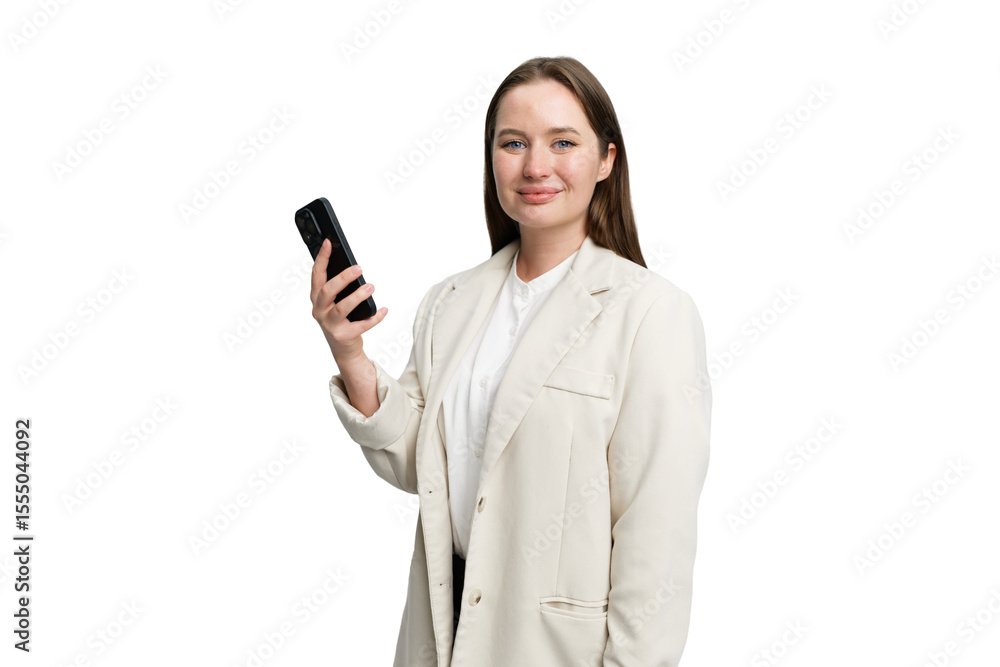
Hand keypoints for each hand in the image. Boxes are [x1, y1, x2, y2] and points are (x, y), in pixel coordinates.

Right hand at [310, 238, 386, 363]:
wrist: (343, 349)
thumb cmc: (341, 320)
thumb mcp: (335, 302)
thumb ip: (339, 286)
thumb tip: (354, 268)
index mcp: (316, 298)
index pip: (316, 275)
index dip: (322, 258)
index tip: (329, 243)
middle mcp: (319, 310)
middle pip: (327, 291)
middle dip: (343, 278)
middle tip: (359, 268)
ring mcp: (329, 324)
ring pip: (341, 308)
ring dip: (357, 296)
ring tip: (371, 287)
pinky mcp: (343, 336)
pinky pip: (361, 325)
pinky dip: (374, 317)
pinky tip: (383, 310)